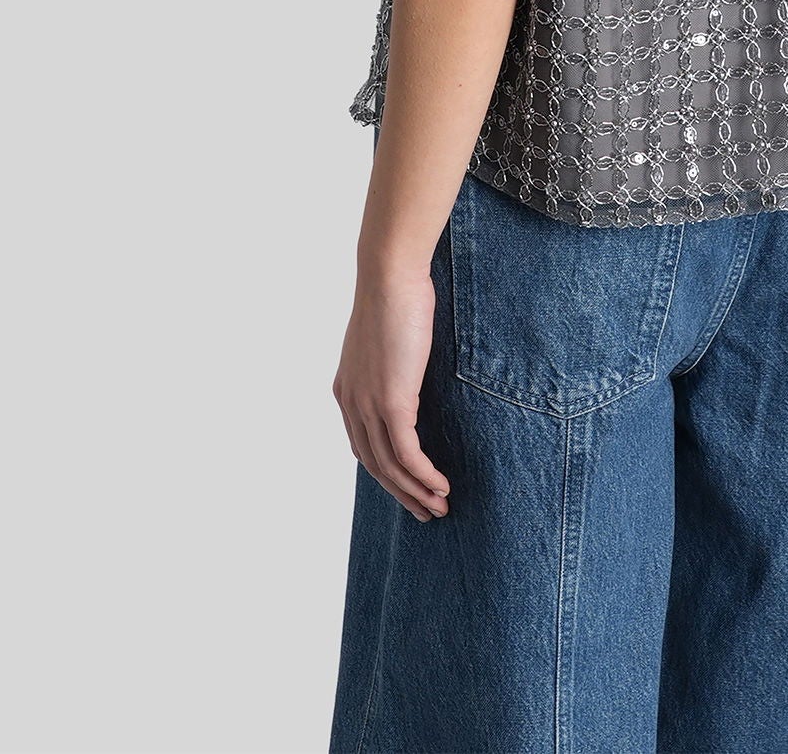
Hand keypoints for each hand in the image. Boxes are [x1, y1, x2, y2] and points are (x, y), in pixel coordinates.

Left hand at [332, 271, 450, 521]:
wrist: (390, 276)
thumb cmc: (396, 295)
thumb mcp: (387, 338)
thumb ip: (391, 364)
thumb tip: (410, 373)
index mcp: (347, 390)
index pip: (363, 446)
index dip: (386, 472)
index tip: (408, 487)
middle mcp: (351, 403)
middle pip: (374, 464)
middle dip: (400, 492)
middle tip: (426, 511)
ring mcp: (369, 404)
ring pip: (390, 466)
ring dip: (416, 492)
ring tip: (440, 507)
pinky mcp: (392, 402)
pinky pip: (407, 453)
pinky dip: (424, 476)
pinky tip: (441, 486)